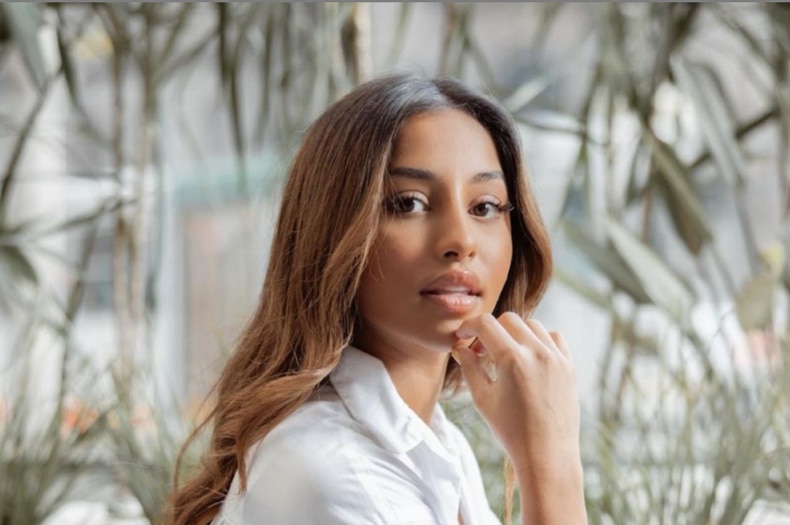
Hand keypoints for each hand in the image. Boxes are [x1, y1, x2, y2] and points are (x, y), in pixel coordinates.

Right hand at [452, 313, 585, 522]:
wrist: (547, 455)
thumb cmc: (511, 431)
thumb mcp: (483, 399)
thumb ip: (470, 368)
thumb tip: (461, 348)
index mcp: (512, 359)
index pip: (486, 324)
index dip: (469, 326)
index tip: (463, 336)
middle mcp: (537, 352)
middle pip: (508, 319)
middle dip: (491, 330)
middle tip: (482, 351)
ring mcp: (557, 357)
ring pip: (532, 325)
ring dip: (515, 333)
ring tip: (506, 356)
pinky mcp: (569, 366)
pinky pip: (554, 338)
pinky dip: (540, 340)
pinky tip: (530, 358)